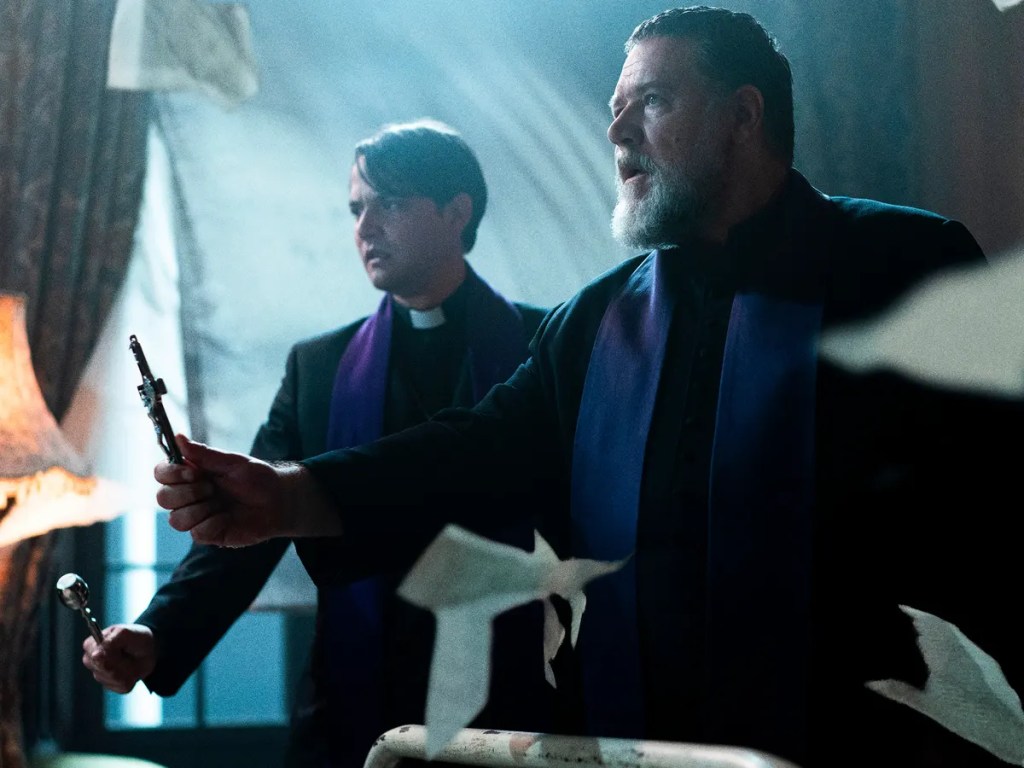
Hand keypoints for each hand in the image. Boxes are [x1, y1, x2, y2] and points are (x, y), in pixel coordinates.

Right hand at [82, 623, 156, 693]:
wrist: (149, 650)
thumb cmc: (135, 638)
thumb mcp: (126, 633)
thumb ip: (111, 641)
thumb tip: (95, 655)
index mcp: (92, 645)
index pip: (93, 656)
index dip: (110, 654)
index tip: (121, 647)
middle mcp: (92, 661)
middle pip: (103, 669)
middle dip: (120, 661)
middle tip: (128, 653)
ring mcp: (100, 675)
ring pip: (113, 678)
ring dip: (127, 669)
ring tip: (131, 660)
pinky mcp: (111, 686)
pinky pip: (122, 686)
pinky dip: (132, 677)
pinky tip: (132, 670)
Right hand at [155, 434, 341, 546]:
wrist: (279, 500)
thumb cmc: (257, 478)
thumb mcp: (233, 462)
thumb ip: (204, 453)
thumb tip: (178, 436)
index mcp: (191, 475)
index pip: (161, 474)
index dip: (170, 474)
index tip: (193, 472)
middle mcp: (189, 496)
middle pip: (163, 498)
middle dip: (188, 493)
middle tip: (212, 488)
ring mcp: (197, 517)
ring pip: (176, 520)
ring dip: (201, 509)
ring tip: (221, 503)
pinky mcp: (208, 534)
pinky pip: (197, 533)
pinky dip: (213, 523)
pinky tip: (227, 518)